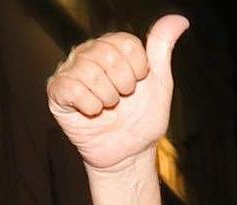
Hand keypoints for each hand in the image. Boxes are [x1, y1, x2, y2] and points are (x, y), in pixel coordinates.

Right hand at [47, 15, 188, 170]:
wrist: (129, 152)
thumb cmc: (143, 118)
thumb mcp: (159, 82)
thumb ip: (162, 48)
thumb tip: (179, 19)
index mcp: (112, 48)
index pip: (126, 43)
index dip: (139, 69)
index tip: (139, 84)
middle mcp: (88, 55)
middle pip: (108, 55)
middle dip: (125, 84)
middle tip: (123, 98)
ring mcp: (70, 72)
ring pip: (90, 72)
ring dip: (108, 97)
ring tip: (109, 107)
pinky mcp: (57, 93)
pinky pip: (70, 88)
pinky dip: (90, 105)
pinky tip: (93, 112)